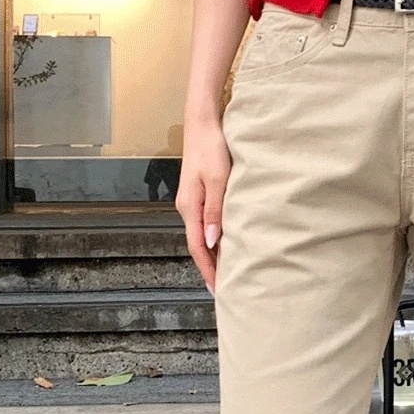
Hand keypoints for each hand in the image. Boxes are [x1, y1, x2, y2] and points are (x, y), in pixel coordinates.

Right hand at [176, 117, 231, 293]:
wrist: (203, 123)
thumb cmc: (211, 147)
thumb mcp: (217, 179)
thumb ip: (215, 211)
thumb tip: (213, 240)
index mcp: (189, 207)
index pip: (198, 247)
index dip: (208, 269)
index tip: (218, 289)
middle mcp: (187, 208)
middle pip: (197, 245)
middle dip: (209, 268)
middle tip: (224, 288)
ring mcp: (191, 202)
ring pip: (201, 236)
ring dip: (212, 255)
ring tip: (226, 273)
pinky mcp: (198, 195)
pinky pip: (205, 224)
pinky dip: (213, 239)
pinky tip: (224, 245)